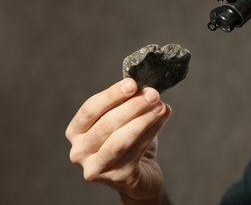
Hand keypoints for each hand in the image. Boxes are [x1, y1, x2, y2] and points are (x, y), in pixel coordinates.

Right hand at [65, 78, 170, 202]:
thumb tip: (146, 89)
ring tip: (160, 106)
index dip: (111, 95)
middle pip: (106, 124)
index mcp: (75, 132)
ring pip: (120, 140)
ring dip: (143, 119)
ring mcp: (96, 168)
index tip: (132, 83)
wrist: (140, 176)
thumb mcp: (123, 120)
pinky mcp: (117, 177)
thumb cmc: (129, 142)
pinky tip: (163, 117)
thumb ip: (128, 104)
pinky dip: (152, 131)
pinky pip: (136, 150)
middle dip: (132, 106)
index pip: (90, 109)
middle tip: (153, 94)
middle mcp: (79, 152)